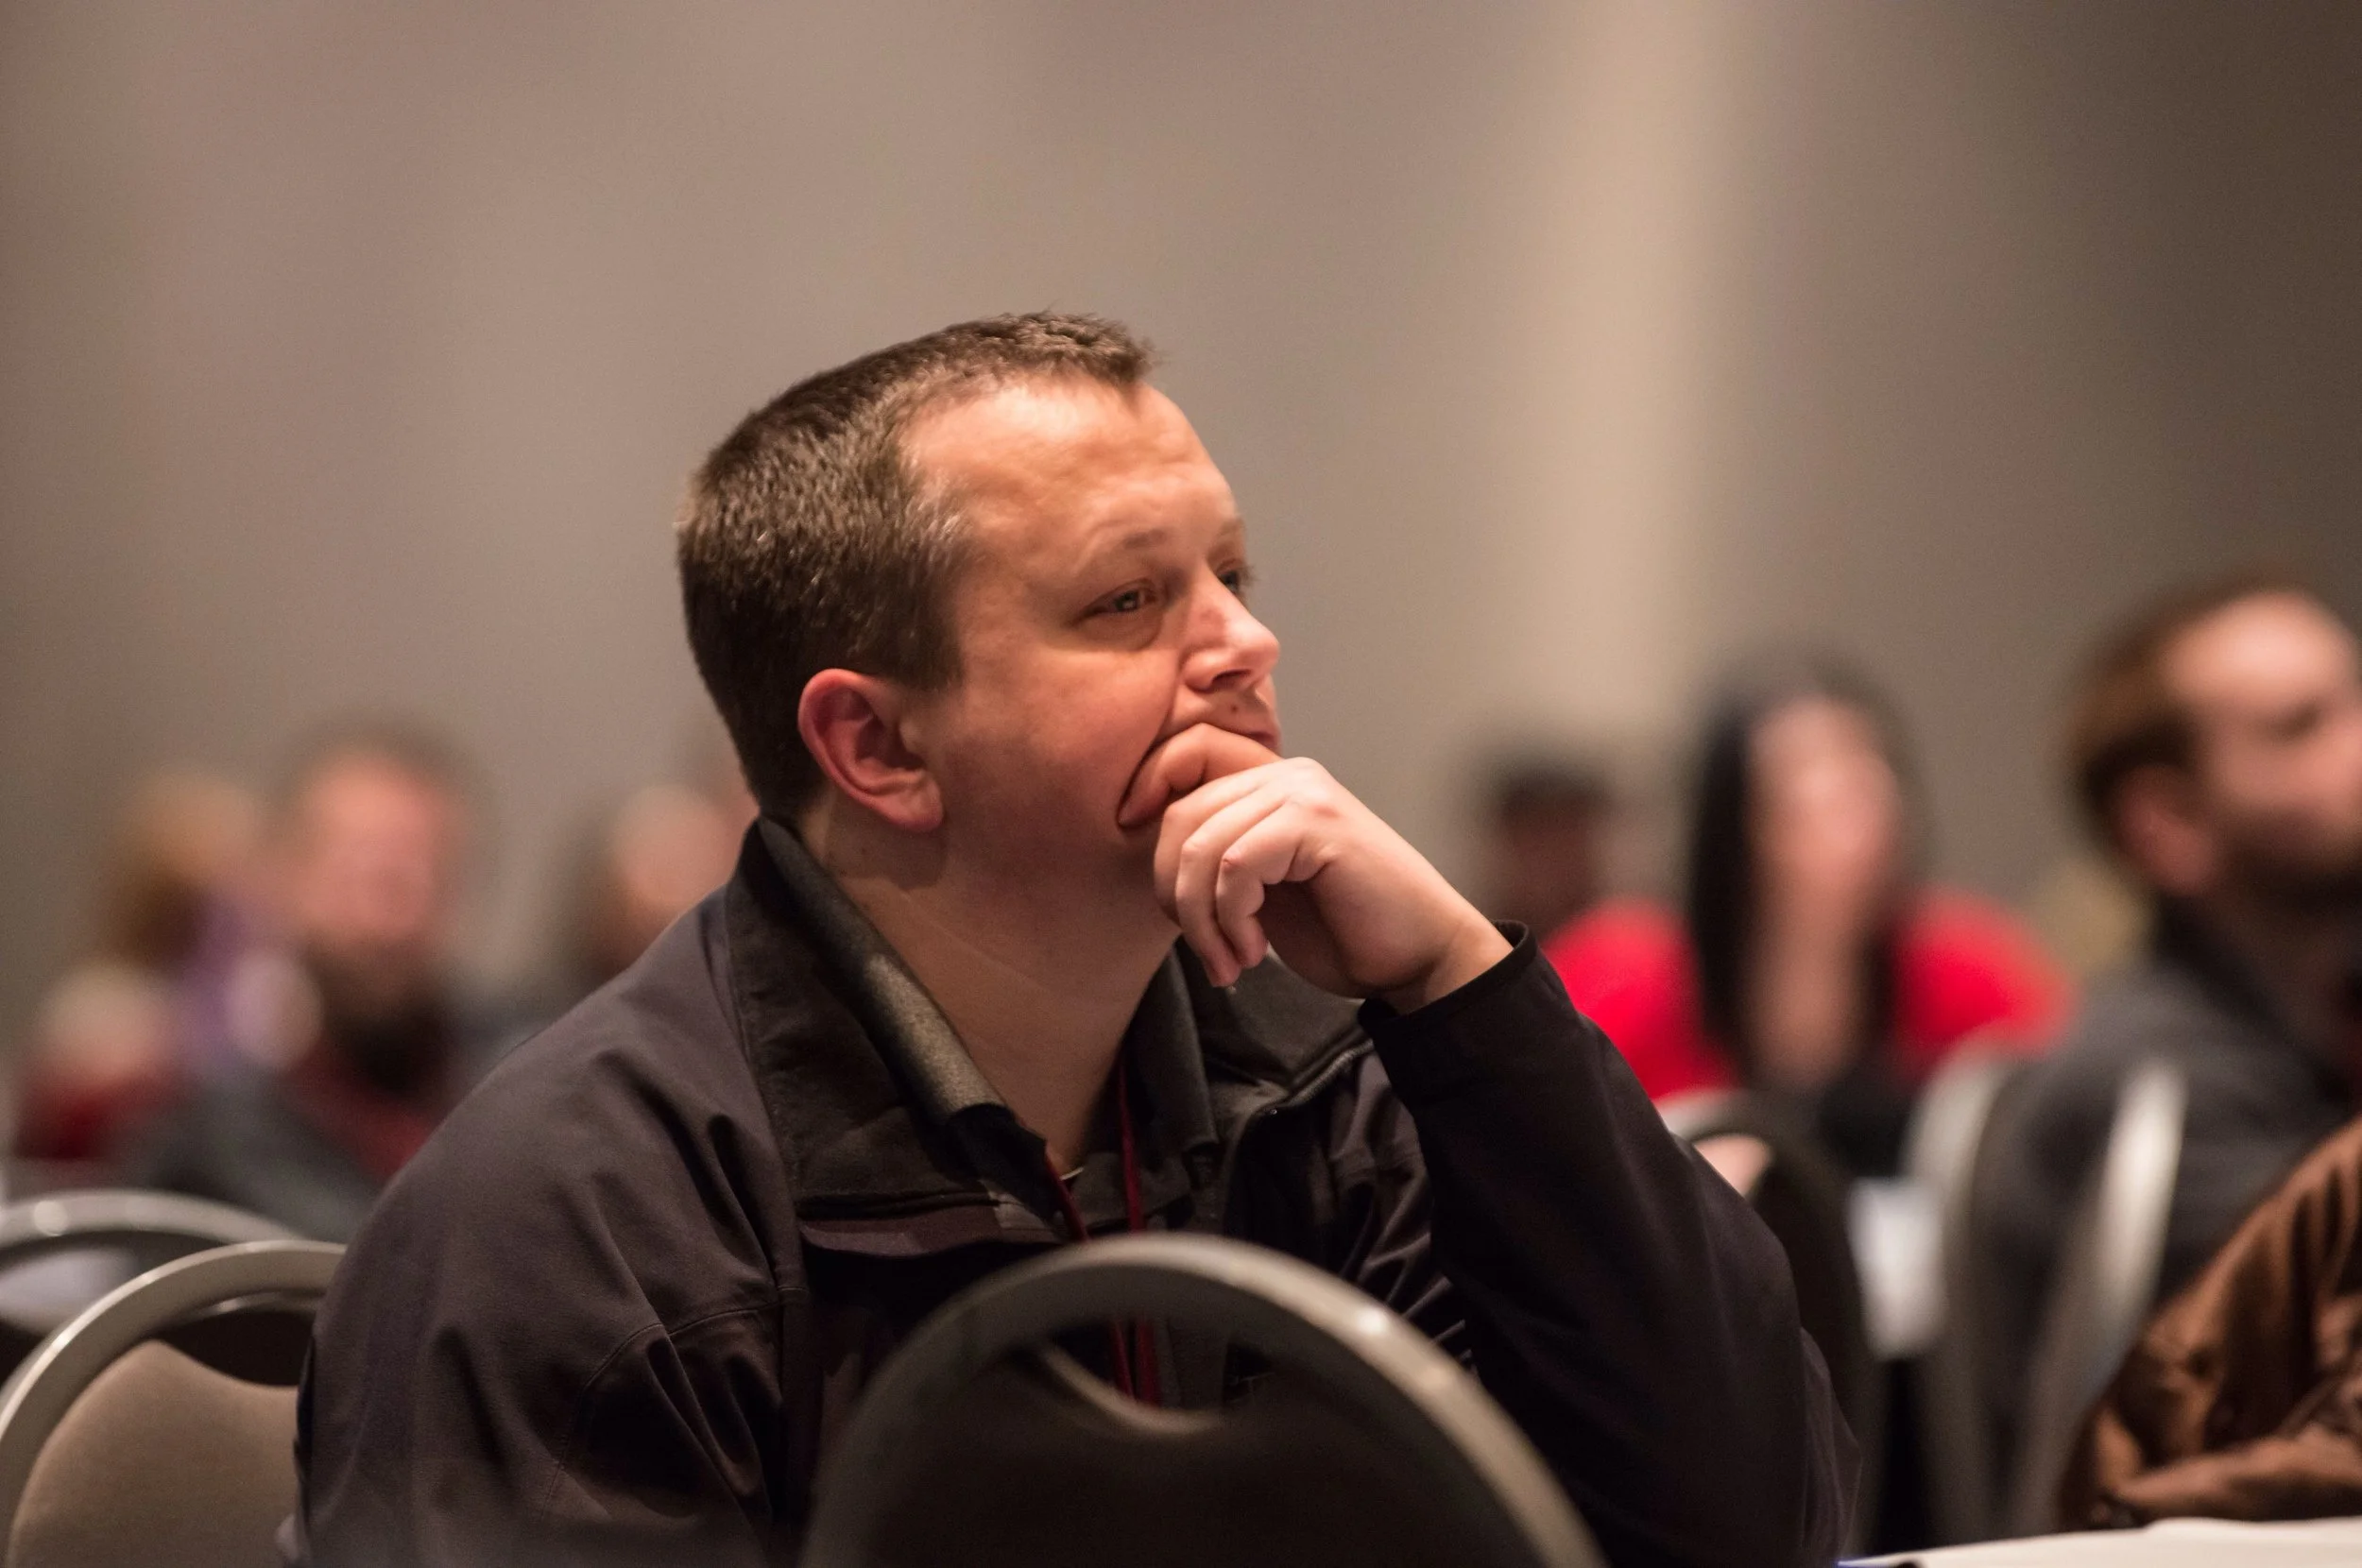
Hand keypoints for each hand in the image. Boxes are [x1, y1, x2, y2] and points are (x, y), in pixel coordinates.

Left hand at [1118, 726, 1510, 1010]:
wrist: (1418, 959)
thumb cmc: (1343, 930)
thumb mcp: (1262, 890)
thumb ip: (1218, 859)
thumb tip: (1149, 851)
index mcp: (1273, 782)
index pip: (1186, 753)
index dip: (1147, 787)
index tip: (1135, 844)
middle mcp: (1289, 774)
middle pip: (1181, 812)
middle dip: (1175, 893)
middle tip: (1208, 950)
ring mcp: (1306, 793)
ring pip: (1201, 845)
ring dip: (1202, 921)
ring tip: (1231, 961)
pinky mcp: (1318, 823)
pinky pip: (1234, 865)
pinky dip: (1231, 920)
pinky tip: (1253, 953)